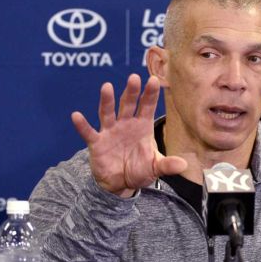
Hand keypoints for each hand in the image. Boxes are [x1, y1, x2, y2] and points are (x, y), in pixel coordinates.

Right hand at [71, 74, 186, 197]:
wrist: (120, 184)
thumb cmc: (139, 170)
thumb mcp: (155, 168)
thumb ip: (167, 165)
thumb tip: (183, 165)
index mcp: (142, 126)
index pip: (147, 106)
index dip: (150, 94)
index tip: (154, 80)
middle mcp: (126, 124)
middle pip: (128, 104)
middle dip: (131, 91)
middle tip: (133, 78)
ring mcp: (110, 131)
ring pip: (108, 112)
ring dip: (107, 101)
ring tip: (106, 87)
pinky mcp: (97, 143)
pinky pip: (89, 132)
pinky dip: (82, 125)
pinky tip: (76, 116)